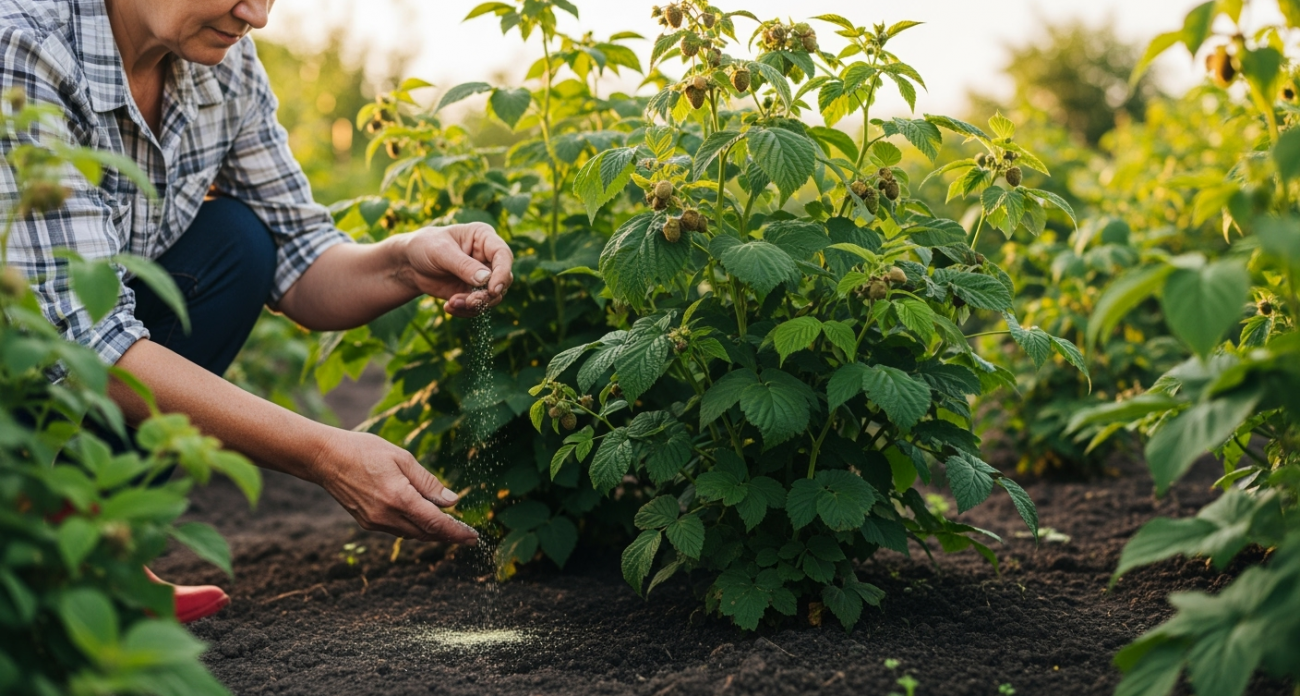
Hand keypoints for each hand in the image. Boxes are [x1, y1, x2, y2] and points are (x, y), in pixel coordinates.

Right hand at [311, 429, 477, 543]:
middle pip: (426, 533)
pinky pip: (397, 530)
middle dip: (448, 535)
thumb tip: (452, 501)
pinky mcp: (367, 523)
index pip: (435, 523)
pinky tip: (422, 520)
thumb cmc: (365, 450)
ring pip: (412, 534)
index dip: (456, 532)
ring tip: (450, 528)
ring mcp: (375, 522)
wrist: (325, 458)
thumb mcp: (402, 458)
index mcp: (399, 498)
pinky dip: (413, 528)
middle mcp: (387, 516)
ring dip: (431, 533)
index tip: (473, 538)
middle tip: (467, 535)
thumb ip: (428, 482)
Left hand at [400, 222, 513, 317]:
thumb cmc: (424, 246)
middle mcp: (487, 257)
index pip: (503, 255)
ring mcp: (482, 276)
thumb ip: (463, 265)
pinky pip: (479, 306)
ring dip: (474, 305)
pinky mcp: (473, 291)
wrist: (409, 264)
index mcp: (483, 238)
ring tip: (452, 303)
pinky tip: (448, 307)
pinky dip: (466, 310)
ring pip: (492, 296)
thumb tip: (486, 280)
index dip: (502, 273)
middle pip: (502, 279)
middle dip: (487, 295)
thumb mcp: (440, 252)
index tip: (492, 289)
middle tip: (469, 302)